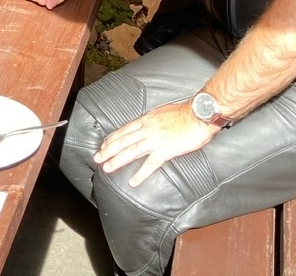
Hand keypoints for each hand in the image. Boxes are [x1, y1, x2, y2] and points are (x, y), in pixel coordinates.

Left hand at [93, 101, 217, 187]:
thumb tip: (146, 125)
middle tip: (96, 158)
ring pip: (131, 151)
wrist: (199, 113)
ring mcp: (155, 139)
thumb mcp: (162, 112)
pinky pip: (150, 164)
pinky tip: (133, 182)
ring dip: (117, 160)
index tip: (103, 145)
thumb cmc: (185, 113)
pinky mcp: (166, 150)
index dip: (112, 138)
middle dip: (108, 150)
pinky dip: (140, 174)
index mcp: (147, 119)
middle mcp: (147, 129)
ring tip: (107, 168)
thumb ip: (153, 120)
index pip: (125, 130)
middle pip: (123, 140)